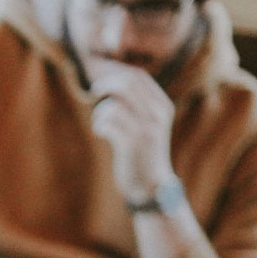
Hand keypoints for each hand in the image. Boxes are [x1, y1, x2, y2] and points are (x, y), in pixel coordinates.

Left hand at [89, 63, 175, 202]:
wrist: (151, 185)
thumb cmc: (143, 154)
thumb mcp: (148, 125)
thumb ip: (138, 106)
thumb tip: (115, 82)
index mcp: (162, 106)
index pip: (139, 76)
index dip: (117, 72)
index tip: (102, 76)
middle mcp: (156, 114)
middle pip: (127, 83)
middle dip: (106, 83)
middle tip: (94, 91)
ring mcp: (145, 128)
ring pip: (115, 104)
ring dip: (101, 112)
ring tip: (101, 124)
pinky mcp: (131, 143)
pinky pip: (108, 122)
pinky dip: (99, 125)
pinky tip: (102, 132)